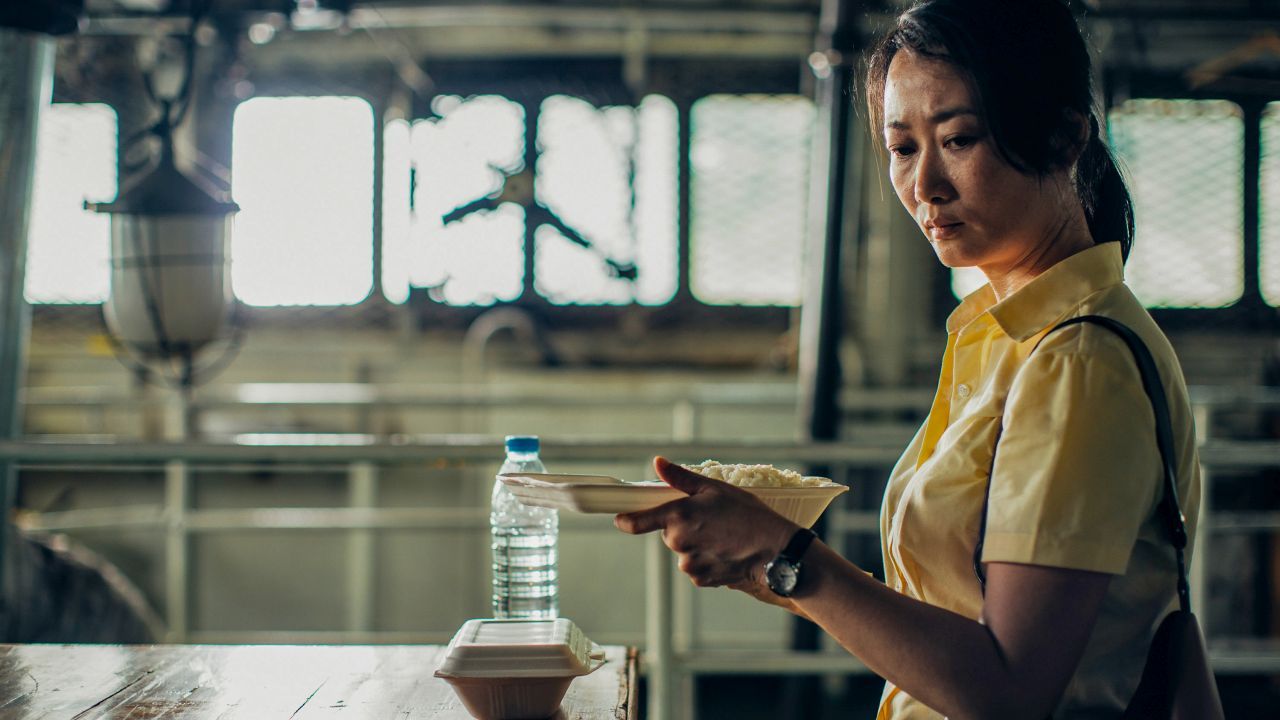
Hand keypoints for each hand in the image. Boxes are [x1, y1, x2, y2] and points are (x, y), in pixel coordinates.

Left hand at [614, 457, 798, 589]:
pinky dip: (706, 560)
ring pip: (683, 551)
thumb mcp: (714, 488)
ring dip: (696, 544)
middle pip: (668, 533)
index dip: (625, 520)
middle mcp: (678, 542)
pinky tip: (725, 552)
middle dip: (683, 527)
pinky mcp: (700, 579)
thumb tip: (657, 463)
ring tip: (722, 537)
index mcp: (677, 516)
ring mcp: (688, 563)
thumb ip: (681, 478)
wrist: (774, 550)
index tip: (620, 518)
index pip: (636, 522)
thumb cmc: (748, 514)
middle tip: (709, 520)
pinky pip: (695, 567)